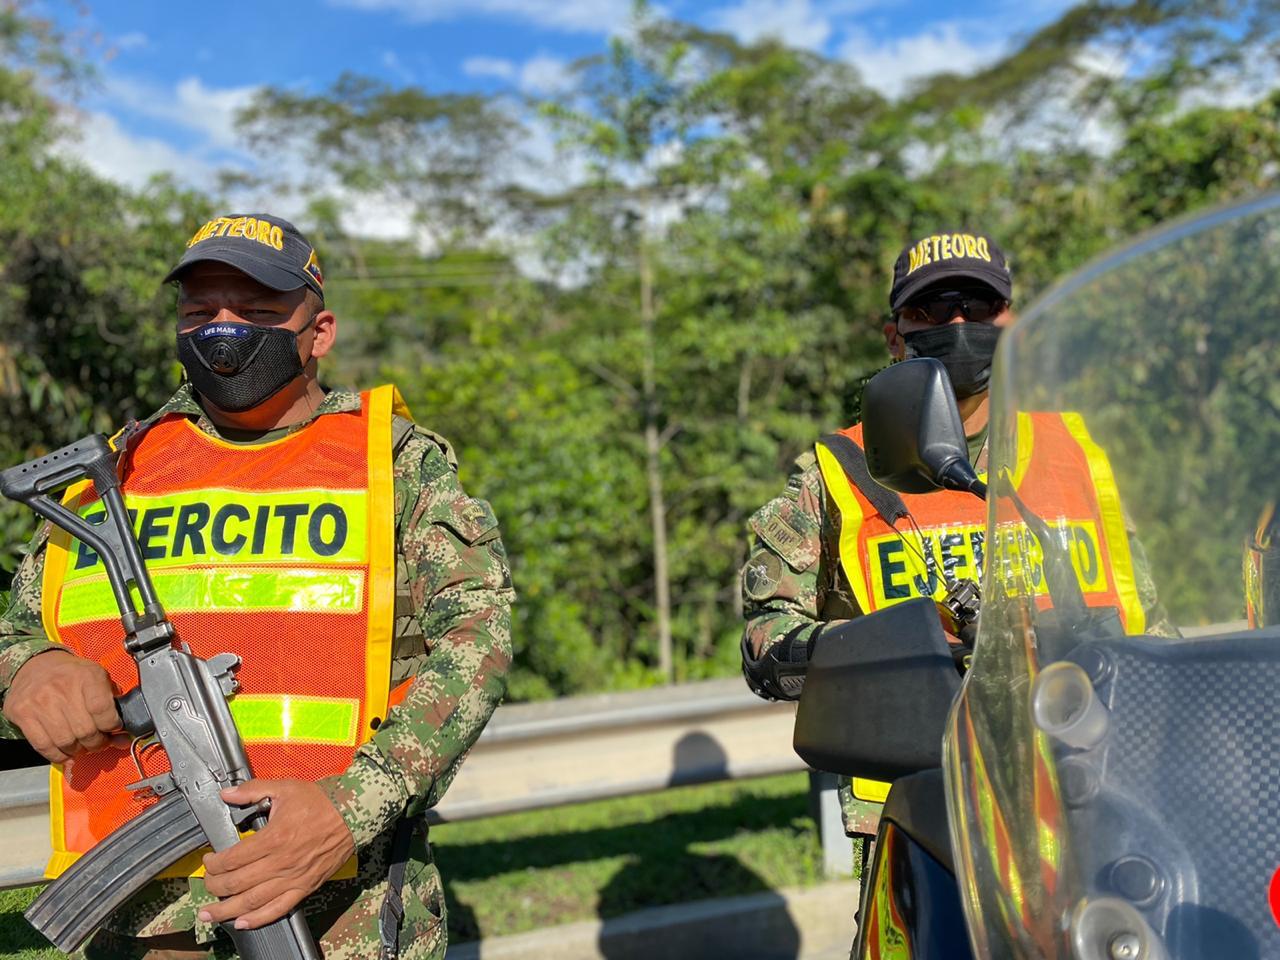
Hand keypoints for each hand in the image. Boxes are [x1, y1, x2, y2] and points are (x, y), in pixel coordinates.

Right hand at [3, 650, 124, 762]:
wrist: (35, 665)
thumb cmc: (73, 675)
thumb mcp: (98, 677)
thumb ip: (113, 705)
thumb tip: (124, 738)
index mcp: (86, 675)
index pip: (102, 709)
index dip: (111, 725)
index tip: (114, 728)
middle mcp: (62, 688)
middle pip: (85, 730)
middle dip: (98, 743)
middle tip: (100, 742)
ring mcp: (40, 702)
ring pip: (66, 742)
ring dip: (79, 750)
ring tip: (83, 746)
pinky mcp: (22, 714)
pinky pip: (44, 746)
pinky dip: (59, 755)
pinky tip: (66, 752)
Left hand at [199, 779, 354, 929]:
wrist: (353, 813)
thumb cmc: (321, 800)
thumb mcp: (285, 787)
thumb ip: (252, 790)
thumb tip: (225, 794)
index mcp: (274, 837)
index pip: (232, 859)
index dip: (214, 864)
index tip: (208, 861)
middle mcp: (281, 862)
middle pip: (237, 883)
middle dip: (215, 886)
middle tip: (207, 883)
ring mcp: (293, 878)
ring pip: (252, 901)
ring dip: (226, 910)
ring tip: (208, 914)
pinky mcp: (305, 887)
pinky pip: (278, 909)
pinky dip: (258, 919)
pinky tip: (243, 923)